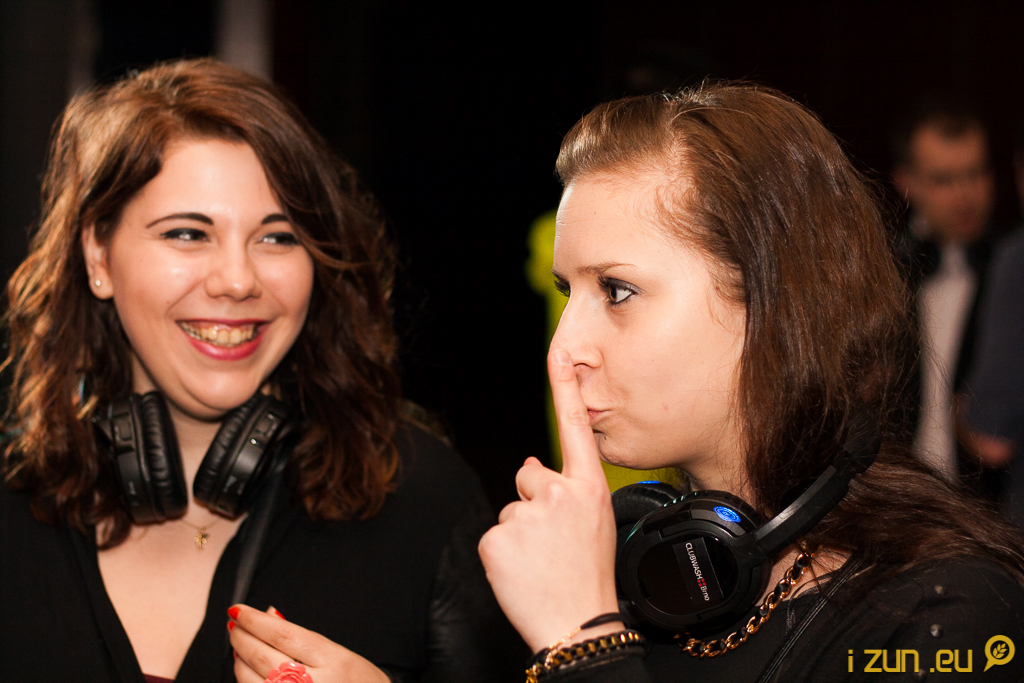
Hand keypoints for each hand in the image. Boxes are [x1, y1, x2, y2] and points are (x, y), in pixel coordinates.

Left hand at [228, 604, 389, 682]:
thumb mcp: (338, 654)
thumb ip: (303, 637)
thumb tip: (271, 615)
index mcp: (333, 660)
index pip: (283, 634)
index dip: (256, 620)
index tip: (238, 610)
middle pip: (264, 655)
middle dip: (242, 636)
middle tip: (234, 624)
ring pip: (251, 679)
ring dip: (239, 658)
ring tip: (238, 644)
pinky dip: (244, 680)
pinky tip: (243, 669)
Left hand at [478, 349, 622, 652]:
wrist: (577, 626)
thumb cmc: (588, 579)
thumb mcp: (593, 527)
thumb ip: (567, 491)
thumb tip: (531, 464)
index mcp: (588, 489)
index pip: (576, 429)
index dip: (567, 389)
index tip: (559, 354)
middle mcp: (559, 494)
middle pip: (527, 476)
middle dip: (531, 503)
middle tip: (552, 544)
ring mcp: (526, 514)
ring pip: (509, 511)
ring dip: (519, 536)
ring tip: (541, 564)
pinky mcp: (496, 536)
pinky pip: (492, 536)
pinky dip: (502, 555)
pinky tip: (522, 572)